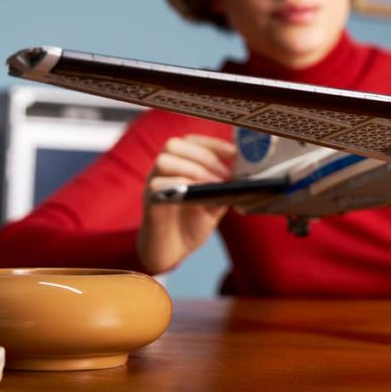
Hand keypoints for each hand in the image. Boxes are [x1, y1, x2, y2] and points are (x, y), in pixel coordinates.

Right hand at [137, 135, 236, 273]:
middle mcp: (163, 170)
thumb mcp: (215, 204)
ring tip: (213, 185)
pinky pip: (158, 184)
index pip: (191, 140)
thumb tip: (241, 177)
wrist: (173, 251)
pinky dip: (181, 185)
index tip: (233, 152)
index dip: (212, 143)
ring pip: (165, 160)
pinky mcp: (149, 200)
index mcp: (179, 165)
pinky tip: (197, 195)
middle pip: (175, 145)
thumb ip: (223, 189)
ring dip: (193, 170)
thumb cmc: (192, 224)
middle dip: (204, 156)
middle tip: (224, 176)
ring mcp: (154, 183)